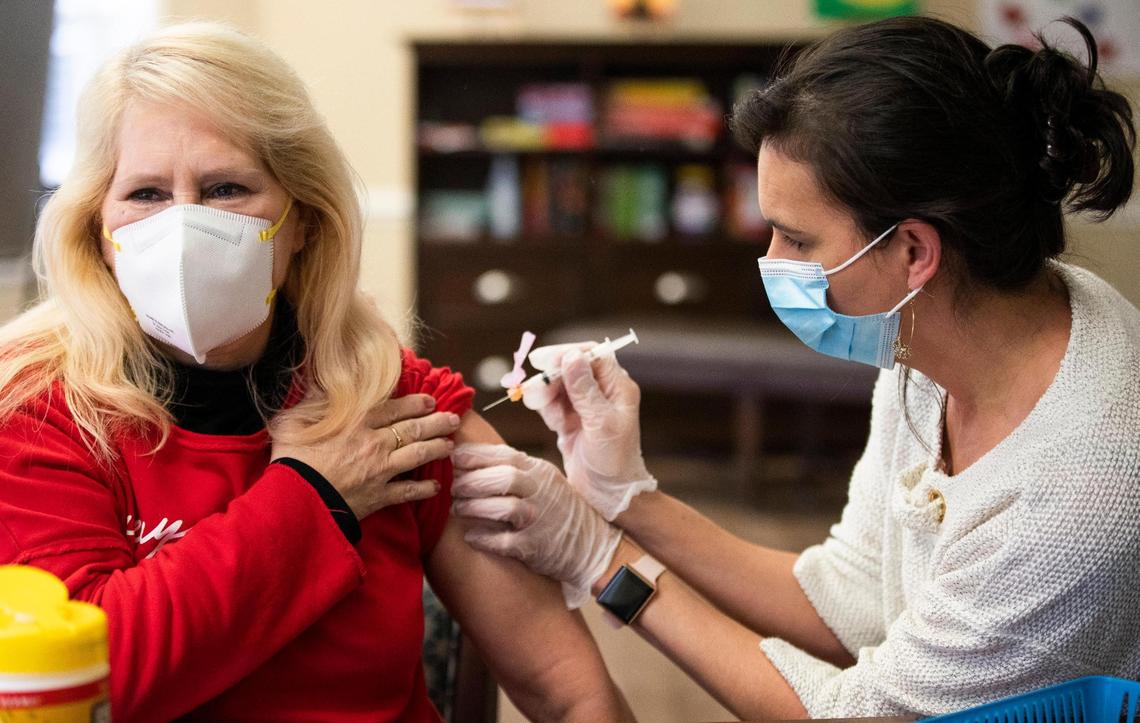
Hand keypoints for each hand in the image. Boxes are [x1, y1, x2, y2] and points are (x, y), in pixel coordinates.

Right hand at [271, 393, 460, 519]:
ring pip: (418, 455)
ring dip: (437, 449)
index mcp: (357, 422)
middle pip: (414, 429)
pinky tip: (436, 487)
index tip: (431, 402)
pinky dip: (424, 489)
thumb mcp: (294, 421)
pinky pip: (409, 491)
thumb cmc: (291, 459)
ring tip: (451, 445)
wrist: (295, 500)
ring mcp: (381, 470)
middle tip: (453, 419)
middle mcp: (375, 443)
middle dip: (437, 423)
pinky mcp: (380, 496)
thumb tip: (320, 384)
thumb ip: (312, 401)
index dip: (417, 404)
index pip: (395, 409)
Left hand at [451, 443, 620, 608]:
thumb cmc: (558, 509)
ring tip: (457, 509)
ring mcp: (540, 519)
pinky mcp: (536, 546)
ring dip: (475, 508)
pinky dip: (484, 539)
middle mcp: (541, 492)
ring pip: (505, 508)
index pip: (505, 455)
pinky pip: (505, 542)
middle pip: (504, 478)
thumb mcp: (544, 479)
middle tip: (452, 487)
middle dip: (472, 481)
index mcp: (539, 471)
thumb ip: (516, 468)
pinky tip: (471, 537)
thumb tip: (472, 458)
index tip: (453, 458)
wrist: (590, 545)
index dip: (476, 455)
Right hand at [523, 346, 656, 520]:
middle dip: (551, 376)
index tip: (543, 360)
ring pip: (558, 385)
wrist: (608, 496)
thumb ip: (585, 390)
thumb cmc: (614, 462)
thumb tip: (572, 357)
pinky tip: (552, 421)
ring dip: (546, 393)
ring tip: (544, 410)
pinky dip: (546, 408)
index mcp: (618, 388)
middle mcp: (602, 393)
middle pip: (570, 368)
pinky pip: (552, 403)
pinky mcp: (570, 420)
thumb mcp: (602, 423)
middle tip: (534, 388)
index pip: (592, 356)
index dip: (567, 354)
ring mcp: (585, 406)